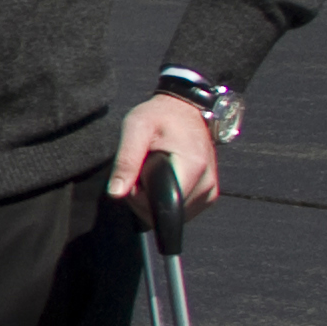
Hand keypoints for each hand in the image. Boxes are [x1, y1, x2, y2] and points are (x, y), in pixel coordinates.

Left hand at [109, 91, 223, 219]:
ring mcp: (210, 192)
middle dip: (145, 197)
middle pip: (164, 212)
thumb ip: (126, 160)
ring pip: (172, 215)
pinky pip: (182, 211)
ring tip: (154, 171)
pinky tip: (164, 179)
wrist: (185, 110)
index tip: (138, 173)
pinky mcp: (209, 195)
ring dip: (154, 199)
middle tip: (143, 168)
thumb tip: (116, 193)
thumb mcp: (136, 128)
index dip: (140, 196)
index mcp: (193, 168)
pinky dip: (167, 200)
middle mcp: (207, 185)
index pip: (159, 205)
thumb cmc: (160, 116)